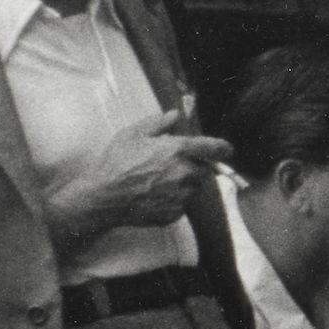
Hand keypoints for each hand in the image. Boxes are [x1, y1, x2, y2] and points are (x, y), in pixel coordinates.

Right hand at [47, 104, 229, 249]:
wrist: (103, 197)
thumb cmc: (116, 162)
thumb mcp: (133, 135)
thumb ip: (158, 123)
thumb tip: (176, 114)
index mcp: (180, 150)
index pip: (215, 148)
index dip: (223, 148)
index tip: (226, 150)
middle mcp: (187, 173)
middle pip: (202, 170)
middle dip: (191, 167)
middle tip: (167, 167)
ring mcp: (182, 196)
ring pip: (193, 188)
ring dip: (183, 184)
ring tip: (157, 182)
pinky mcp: (175, 213)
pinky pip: (182, 205)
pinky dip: (173, 201)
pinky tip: (152, 196)